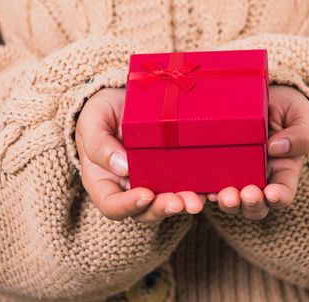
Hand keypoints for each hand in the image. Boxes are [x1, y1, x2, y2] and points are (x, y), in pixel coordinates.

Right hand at [76, 88, 205, 221]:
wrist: (125, 98)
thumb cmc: (102, 111)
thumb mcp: (93, 121)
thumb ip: (98, 144)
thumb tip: (122, 167)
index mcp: (104, 182)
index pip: (112, 205)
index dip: (128, 206)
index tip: (145, 195)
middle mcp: (130, 189)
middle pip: (145, 211)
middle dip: (164, 209)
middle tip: (180, 202)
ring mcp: (155, 182)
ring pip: (169, 203)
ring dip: (185, 203)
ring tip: (198, 200)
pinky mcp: (176, 172)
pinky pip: (189, 186)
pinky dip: (202, 190)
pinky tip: (215, 189)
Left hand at [206, 85, 308, 219]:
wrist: (262, 94)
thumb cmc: (287, 107)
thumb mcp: (302, 116)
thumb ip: (300, 134)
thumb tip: (276, 148)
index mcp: (284, 171)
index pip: (284, 193)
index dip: (279, 197)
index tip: (273, 194)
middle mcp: (259, 179)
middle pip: (256, 205)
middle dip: (251, 204)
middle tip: (246, 195)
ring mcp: (235, 174)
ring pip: (232, 201)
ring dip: (228, 202)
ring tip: (223, 195)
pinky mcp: (214, 166)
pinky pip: (206, 185)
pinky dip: (203, 192)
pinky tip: (200, 191)